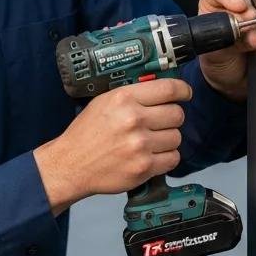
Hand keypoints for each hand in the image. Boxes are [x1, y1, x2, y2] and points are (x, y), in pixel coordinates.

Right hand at [33, 78, 192, 214]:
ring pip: (176, 137)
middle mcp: (134, 119)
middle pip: (177, 114)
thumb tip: (161, 90)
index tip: (184, 94)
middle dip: (171, 118)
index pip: (169, 88)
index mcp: (124, 98)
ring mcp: (140, 144)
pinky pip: (173, 158)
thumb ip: (132, 95)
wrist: (71, 164)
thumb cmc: (86, 134)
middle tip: (160, 123)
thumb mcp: (104, 102)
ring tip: (151, 142)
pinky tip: (151, 155)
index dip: (182, 91)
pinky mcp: (144, 167)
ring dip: (167, 140)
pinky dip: (166, 158)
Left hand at [196, 0, 255, 101]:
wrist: (230, 79)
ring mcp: (250, 14)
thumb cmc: (217, 61)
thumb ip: (228, 41)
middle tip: (250, 20)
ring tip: (255, 34)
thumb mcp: (214, 52)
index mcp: (212, 7)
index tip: (237, 6)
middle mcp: (231, 6)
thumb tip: (250, 33)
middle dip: (248, 7)